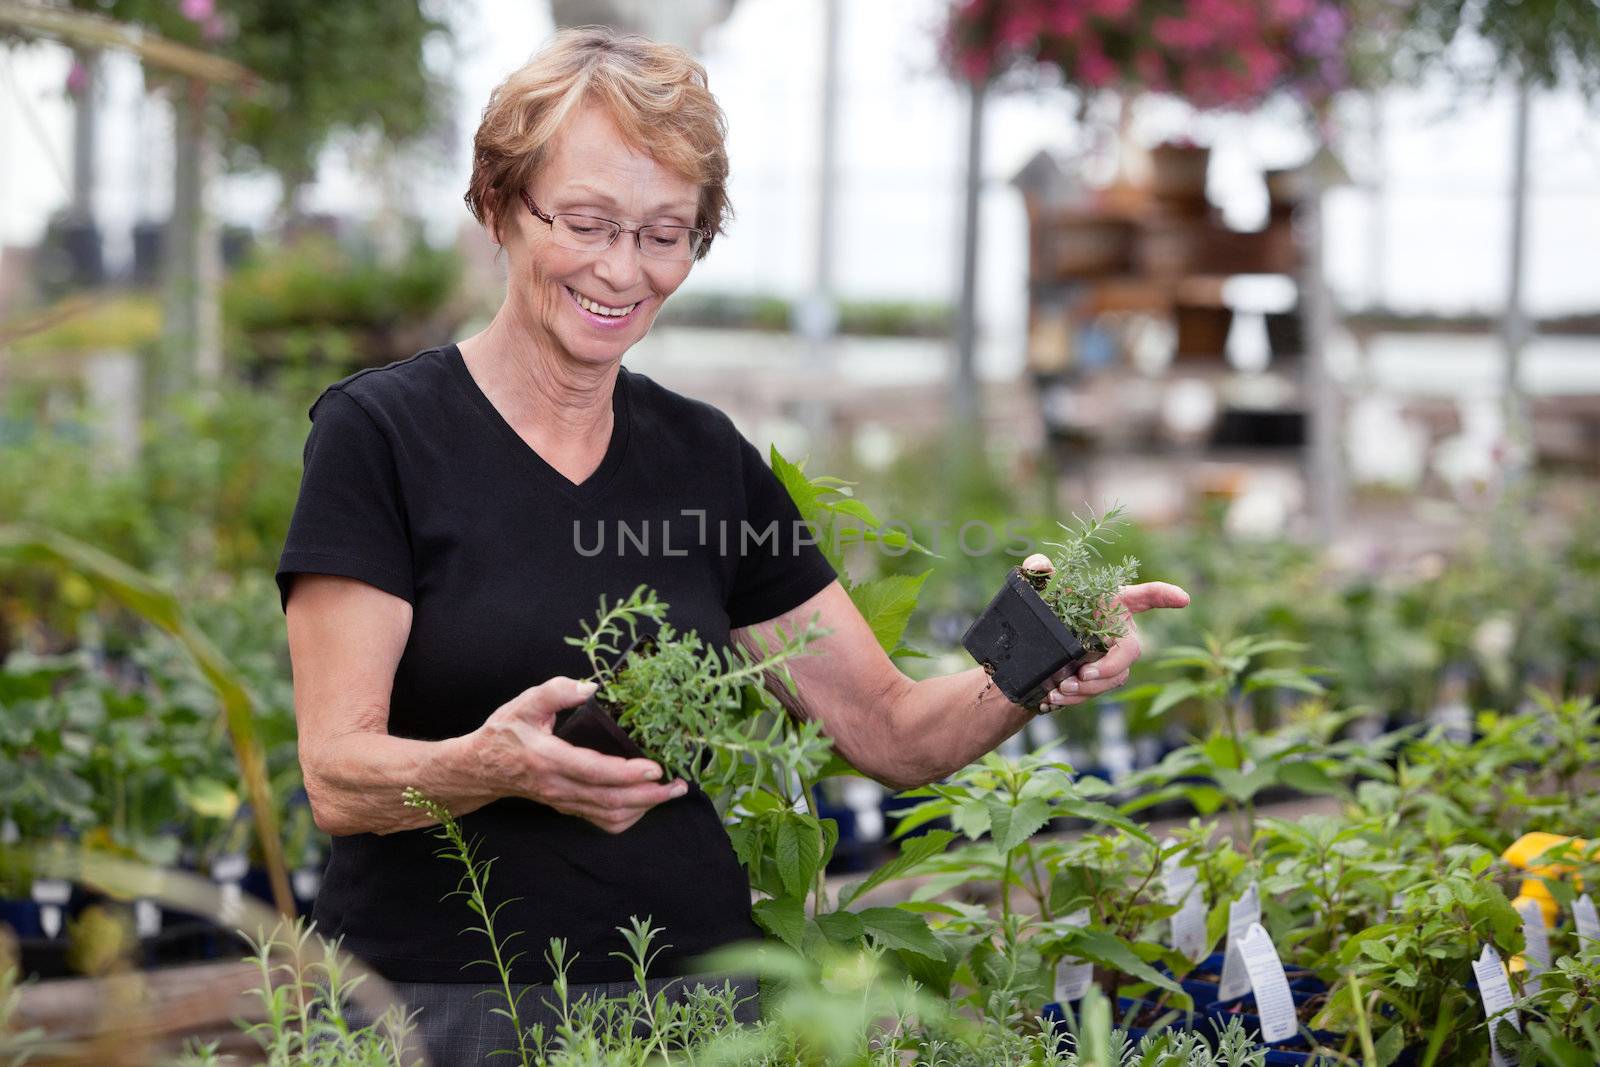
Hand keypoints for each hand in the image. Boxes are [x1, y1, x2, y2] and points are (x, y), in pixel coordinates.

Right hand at [471, 675, 686, 833]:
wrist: (481, 768)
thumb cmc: (504, 733)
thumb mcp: (523, 704)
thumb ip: (555, 692)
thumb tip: (591, 687)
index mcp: (549, 759)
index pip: (594, 772)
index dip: (627, 773)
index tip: (656, 767)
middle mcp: (559, 786)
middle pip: (610, 800)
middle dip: (650, 795)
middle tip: (679, 784)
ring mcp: (564, 801)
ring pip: (609, 815)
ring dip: (645, 807)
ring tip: (670, 792)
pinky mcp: (568, 808)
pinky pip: (602, 820)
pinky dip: (629, 816)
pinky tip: (645, 801)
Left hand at [1020, 553, 1190, 712]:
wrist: (1032, 646)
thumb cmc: (1047, 608)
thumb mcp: (1039, 587)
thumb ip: (1039, 569)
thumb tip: (1041, 566)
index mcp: (1114, 603)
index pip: (1147, 595)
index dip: (1166, 595)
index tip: (1184, 598)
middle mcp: (1119, 631)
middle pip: (1131, 651)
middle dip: (1111, 667)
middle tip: (1084, 674)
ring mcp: (1111, 658)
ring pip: (1114, 678)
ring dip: (1090, 689)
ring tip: (1061, 690)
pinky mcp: (1097, 679)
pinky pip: (1096, 693)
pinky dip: (1075, 699)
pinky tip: (1054, 699)